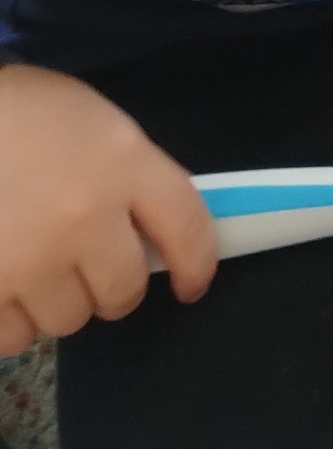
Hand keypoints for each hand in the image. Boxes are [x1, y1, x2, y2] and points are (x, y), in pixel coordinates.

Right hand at [0, 64, 215, 351]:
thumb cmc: (19, 111)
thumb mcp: (92, 123)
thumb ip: (127, 173)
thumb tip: (145, 230)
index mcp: (122, 162)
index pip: (186, 226)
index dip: (197, 263)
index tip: (191, 283)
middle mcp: (84, 216)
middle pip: (124, 290)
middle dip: (113, 285)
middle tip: (89, 265)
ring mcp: (31, 259)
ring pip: (70, 318)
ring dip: (58, 301)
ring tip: (34, 265)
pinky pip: (15, 336)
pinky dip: (12, 319)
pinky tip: (5, 284)